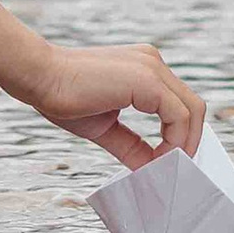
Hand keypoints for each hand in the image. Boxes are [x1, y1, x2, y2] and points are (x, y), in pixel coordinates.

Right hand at [28, 41, 206, 170]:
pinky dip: (175, 142)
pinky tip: (158, 159)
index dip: (181, 136)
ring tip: (165, 168)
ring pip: (192, 111)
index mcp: (145, 69)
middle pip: (193, 107)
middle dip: (189, 142)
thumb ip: (132, 145)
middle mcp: (153, 63)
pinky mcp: (147, 80)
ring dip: (184, 145)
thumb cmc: (64, 97)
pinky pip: (179, 115)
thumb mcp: (106, 127)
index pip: (179, 104)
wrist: (39, 77)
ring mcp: (152, 68)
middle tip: (174, 169)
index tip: (167, 163)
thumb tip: (150, 168)